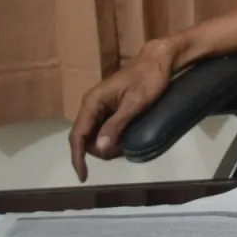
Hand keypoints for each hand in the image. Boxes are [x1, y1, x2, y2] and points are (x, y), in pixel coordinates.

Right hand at [68, 39, 177, 182]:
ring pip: (93, 134)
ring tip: (125, 147)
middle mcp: (91, 104)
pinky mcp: (109, 105)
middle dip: (98, 151)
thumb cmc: (149, 79)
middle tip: (121, 153)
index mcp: (92, 102)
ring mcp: (99, 104)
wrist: (159, 59)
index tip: (83, 177)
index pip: (78, 135)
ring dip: (105, 145)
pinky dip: (110, 137)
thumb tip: (99, 148)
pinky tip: (124, 140)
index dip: (78, 158)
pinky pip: (103, 127)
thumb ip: (116, 125)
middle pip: (84, 137)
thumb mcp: (135, 104)